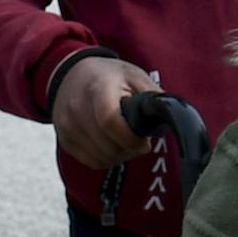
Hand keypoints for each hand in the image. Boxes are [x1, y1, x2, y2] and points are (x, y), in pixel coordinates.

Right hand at [52, 54, 164, 172]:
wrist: (72, 75)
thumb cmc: (109, 76)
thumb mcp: (135, 76)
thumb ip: (154, 97)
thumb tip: (173, 118)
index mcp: (98, 88)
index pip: (109, 121)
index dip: (131, 139)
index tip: (145, 141)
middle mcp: (77, 108)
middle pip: (108, 146)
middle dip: (131, 149)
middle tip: (140, 141)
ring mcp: (66, 125)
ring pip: (101, 157)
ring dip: (120, 156)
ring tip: (126, 141)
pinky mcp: (64, 139)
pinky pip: (91, 162)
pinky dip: (107, 159)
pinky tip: (113, 145)